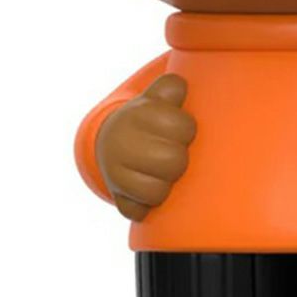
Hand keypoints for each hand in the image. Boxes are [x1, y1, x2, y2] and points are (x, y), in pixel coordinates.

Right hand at [95, 74, 196, 221]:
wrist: (110, 144)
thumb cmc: (148, 120)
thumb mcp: (157, 97)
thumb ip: (170, 88)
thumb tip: (181, 85)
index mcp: (138, 115)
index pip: (183, 127)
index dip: (186, 130)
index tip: (180, 129)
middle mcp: (122, 143)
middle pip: (174, 161)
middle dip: (179, 159)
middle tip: (173, 152)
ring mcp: (116, 173)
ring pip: (158, 192)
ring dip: (166, 185)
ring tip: (162, 172)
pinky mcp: (117, 198)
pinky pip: (140, 211)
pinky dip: (146, 206)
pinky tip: (146, 192)